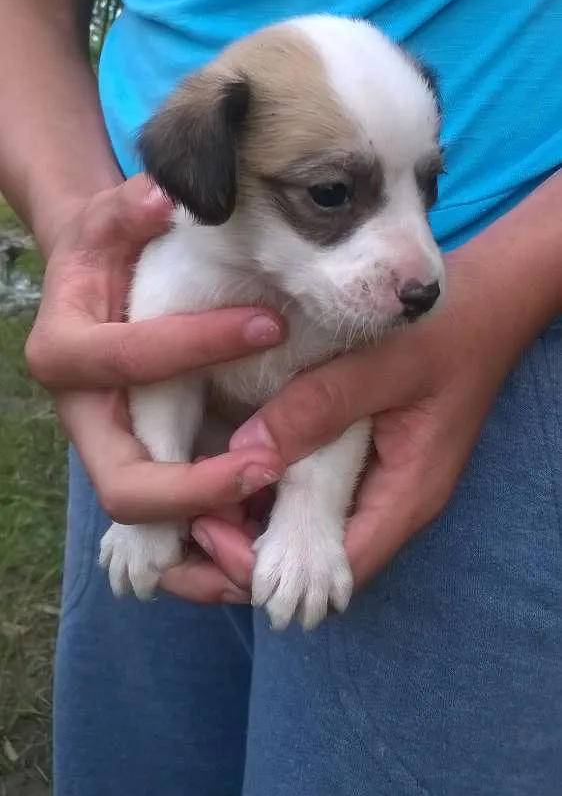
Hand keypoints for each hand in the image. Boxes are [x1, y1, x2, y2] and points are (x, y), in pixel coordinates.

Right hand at [26, 174, 285, 602]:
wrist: (98, 287)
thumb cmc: (111, 251)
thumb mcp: (113, 219)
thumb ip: (130, 208)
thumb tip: (162, 198)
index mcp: (63, 351)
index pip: (127, 361)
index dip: (197, 344)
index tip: (271, 323)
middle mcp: (80, 413)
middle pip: (122, 483)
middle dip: (195, 485)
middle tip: (268, 466)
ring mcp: (108, 446)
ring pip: (145, 515)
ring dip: (208, 520)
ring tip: (274, 502)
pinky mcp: (139, 460)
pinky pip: (170, 513)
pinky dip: (212, 523)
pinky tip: (265, 515)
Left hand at [220, 206, 559, 595]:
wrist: (489, 305)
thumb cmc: (448, 331)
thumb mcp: (385, 363)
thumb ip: (321, 405)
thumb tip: (249, 451)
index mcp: (405, 496)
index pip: (332, 571)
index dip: (266, 569)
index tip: (209, 529)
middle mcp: (391, 502)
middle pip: (316, 563)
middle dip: (251, 555)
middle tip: (189, 523)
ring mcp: (379, 482)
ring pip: (311, 531)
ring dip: (258, 525)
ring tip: (199, 500)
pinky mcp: (367, 459)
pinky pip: (315, 494)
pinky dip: (273, 493)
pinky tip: (232, 468)